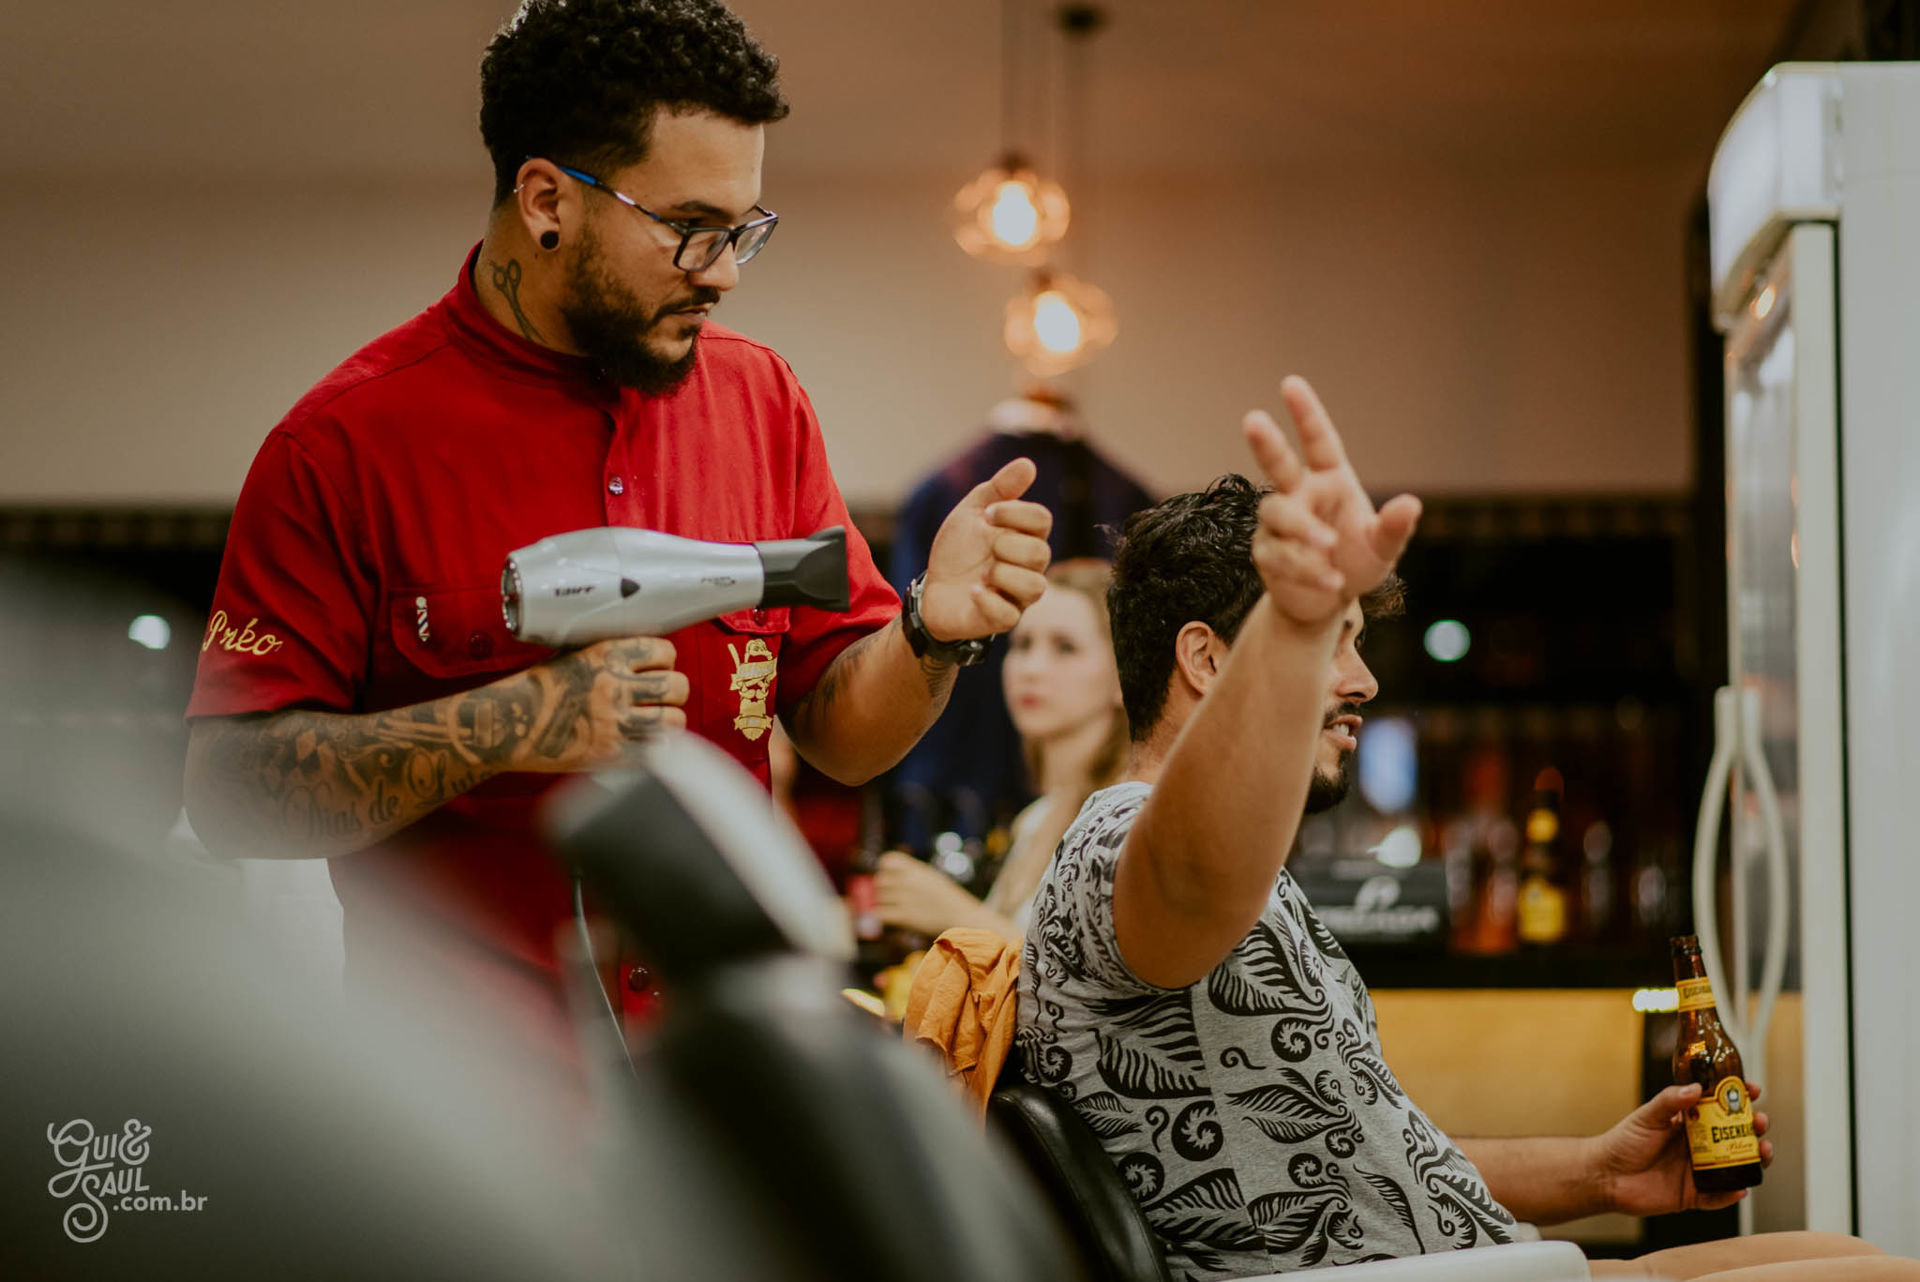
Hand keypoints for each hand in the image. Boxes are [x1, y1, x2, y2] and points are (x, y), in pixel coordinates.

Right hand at [506, 636, 686, 771]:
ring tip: (658, 721)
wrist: (504, 724)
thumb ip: (610, 658)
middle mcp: (614, 685)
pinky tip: (646, 742)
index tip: (659, 667)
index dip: (666, 660)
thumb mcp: (572, 657)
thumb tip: (647, 660)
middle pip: (676, 685)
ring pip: (673, 719)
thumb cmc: (537, 689)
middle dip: (675, 691)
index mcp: (606, 655)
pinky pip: (656, 749)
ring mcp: (614, 721)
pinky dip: (657, 746)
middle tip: (664, 696)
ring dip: (670, 720)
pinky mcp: (611, 753)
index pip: (663, 651)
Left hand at [874, 850, 989, 936]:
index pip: (887, 861)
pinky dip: (883, 917)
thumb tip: (890, 872)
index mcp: (916, 870)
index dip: (884, 869)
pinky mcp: (905, 916)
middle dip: (882, 889)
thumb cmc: (947, 899)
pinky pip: (881, 914)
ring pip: (879, 898)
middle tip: (889, 897)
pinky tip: (891, 918)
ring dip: (883, 904)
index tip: (888, 877)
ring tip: (893, 909)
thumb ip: (913, 874)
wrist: (961, 917)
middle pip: (880, 881)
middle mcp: (910, 881)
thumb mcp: (932, 878)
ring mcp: (906, 898)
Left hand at [919, 458, 1053, 642]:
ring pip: (1034, 587)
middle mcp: (1028, 567)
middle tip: (986, 547)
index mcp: (1024, 537)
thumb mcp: (972, 512)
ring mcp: (1018, 596)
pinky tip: (973, 591)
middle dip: (1007, 545)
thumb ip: (999, 489)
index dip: (1015, 513)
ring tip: (982, 573)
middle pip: (1041, 553)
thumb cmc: (958, 550)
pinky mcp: (1002, 620)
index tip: (986, 514)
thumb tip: (1027, 464)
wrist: (932, 588)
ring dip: (1002, 574)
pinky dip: (988, 600)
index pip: (1042, 520)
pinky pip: (1009, 615)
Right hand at [1243, 376, 1419, 626]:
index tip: (1290, 384)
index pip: (1317, 441)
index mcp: (1330, 480)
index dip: (1305, 413)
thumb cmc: (1356, 563)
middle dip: (1266, 442)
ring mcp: (1277, 523)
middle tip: (1253, 418)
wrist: (1327, 602)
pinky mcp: (1265, 552)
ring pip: (1278, 512)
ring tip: (1328, 549)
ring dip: (1304, 530)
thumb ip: (1394, 527)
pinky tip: (1330, 581)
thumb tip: (1411, 504)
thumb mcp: (1383, 548)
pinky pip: (1279, 553)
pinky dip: (1307, 569)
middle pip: (1278, 464)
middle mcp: (1300, 494)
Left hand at [1592, 1080, 1772, 1215]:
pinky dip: (1731, 1194)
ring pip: (1736, 1166)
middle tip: (1760, 1121)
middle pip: (1736, 1137)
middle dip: (1754, 1128)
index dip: (1738, 1099)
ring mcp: (1699, 1171)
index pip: (1720, 1109)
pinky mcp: (1693, 1195)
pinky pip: (1718, 1197)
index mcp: (1689, 1123)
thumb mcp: (1646, 1116)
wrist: (1605, 1175)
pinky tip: (1741, 1187)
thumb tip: (1696, 1088)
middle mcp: (1699, 1147)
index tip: (1752, 1089)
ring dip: (1754, 1159)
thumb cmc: (1623, 1142)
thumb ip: (1669, 1101)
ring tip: (1763, 1150)